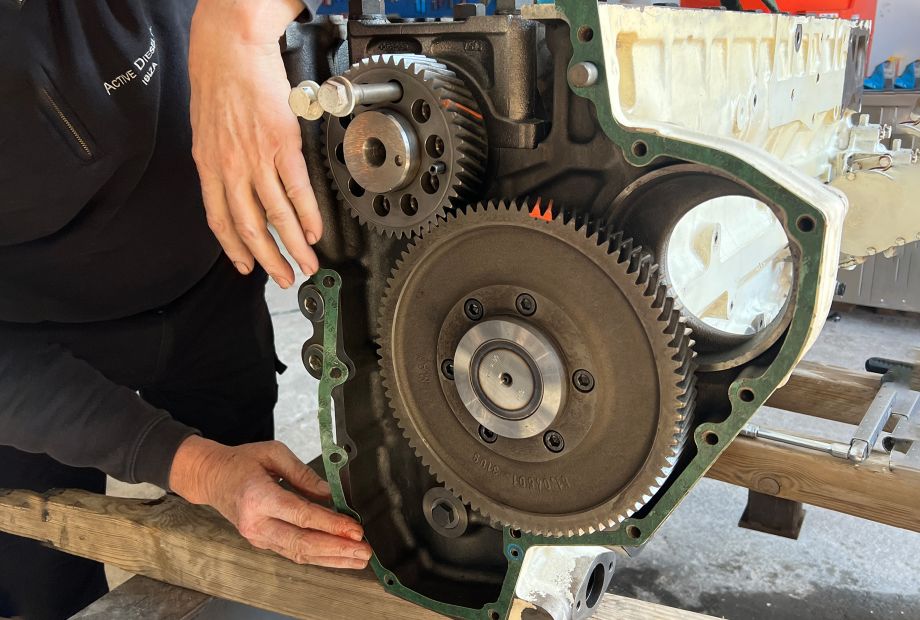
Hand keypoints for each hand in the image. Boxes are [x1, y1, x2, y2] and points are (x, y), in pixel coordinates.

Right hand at [169, 436, 371, 568]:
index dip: (331, 525)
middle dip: (337, 549)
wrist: (210, 477)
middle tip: (364, 550)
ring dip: (331, 558)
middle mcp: (256, 523)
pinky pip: (293, 553)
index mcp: (258, 497)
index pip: (302, 516)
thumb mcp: (274, 454)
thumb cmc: (241, 462)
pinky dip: (317, 557)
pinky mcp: (262, 541)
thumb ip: (304, 474)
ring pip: (299, 554)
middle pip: (302, 542)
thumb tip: (332, 494)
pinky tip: (337, 557)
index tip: (355, 529)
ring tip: (357, 558)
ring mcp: (258, 536)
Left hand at [189, 0, 321, 287]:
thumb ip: (220, 159)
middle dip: (269, 260)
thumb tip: (234, 182)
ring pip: (276, 217)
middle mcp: (229, 168)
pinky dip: (308, 216)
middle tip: (284, 277)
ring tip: (307, 263)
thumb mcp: (207, 127)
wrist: (229, 46)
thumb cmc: (220, 79)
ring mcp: (256, 159)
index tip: (246, 266)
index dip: (234, 249)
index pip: (219, 219)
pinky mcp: (281, 145)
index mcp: (209, 165)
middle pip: (250, 227)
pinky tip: (315, 231)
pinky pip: (296, 191)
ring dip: (294, 247)